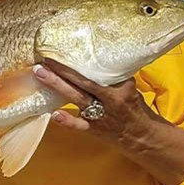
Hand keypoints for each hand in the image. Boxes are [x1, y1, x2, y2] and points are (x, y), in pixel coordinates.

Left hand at [33, 59, 164, 151]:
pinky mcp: (94, 129)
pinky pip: (79, 125)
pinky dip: (67, 120)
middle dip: (64, 69)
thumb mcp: (128, 88)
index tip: (64, 48)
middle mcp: (111, 100)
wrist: (143, 136)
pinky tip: (54, 114)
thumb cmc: (132, 107)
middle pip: (85, 81)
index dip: (82, 59)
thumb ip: (113, 75)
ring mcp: (101, 115)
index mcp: (121, 88)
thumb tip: (93, 53)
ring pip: (78, 98)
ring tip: (40, 72)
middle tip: (45, 57)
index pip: (101, 70)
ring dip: (57, 85)